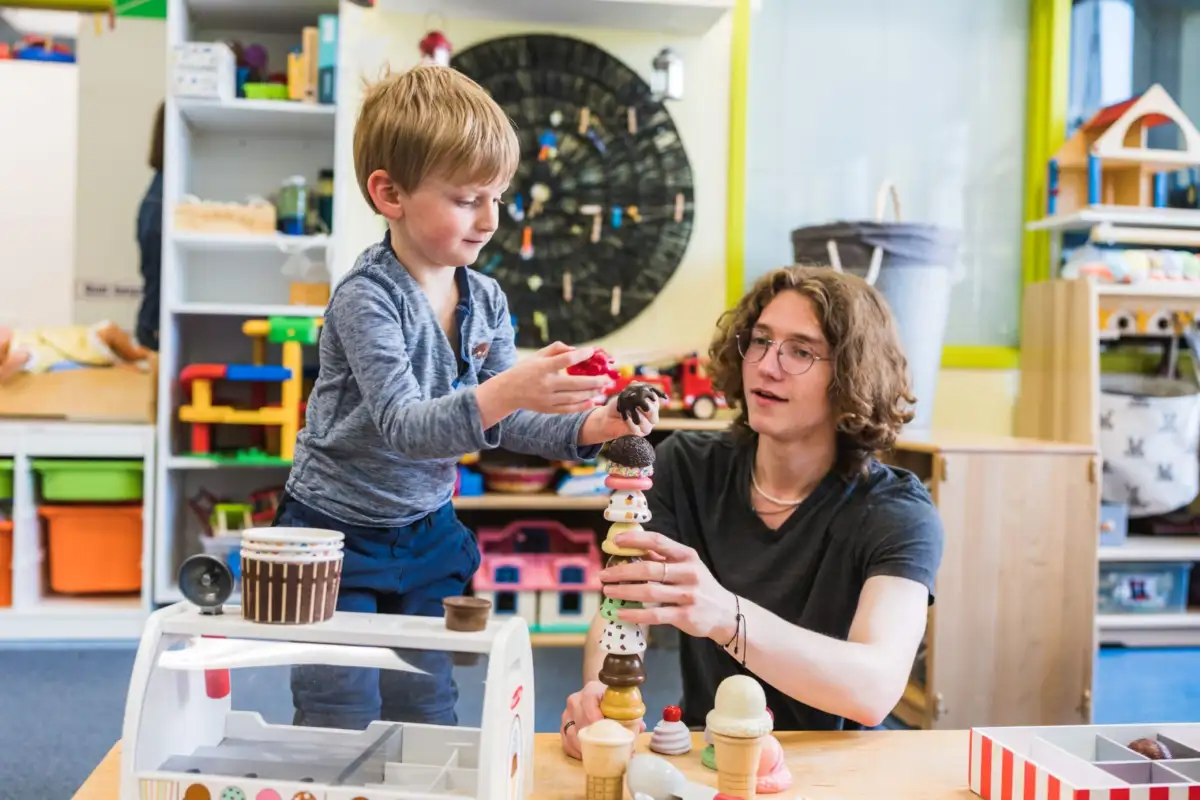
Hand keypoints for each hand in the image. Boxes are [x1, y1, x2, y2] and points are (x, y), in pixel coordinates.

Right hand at [478, 342, 612, 424]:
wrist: (507, 392)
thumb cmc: (525, 370)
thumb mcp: (537, 355)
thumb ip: (557, 349)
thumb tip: (576, 349)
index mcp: (542, 367)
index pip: (566, 360)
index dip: (581, 355)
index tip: (592, 351)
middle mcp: (545, 384)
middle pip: (575, 383)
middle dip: (595, 381)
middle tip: (608, 378)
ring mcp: (547, 399)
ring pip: (574, 398)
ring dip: (591, 394)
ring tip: (604, 389)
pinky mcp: (548, 409)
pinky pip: (569, 409)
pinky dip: (582, 406)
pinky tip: (593, 401)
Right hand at [561, 681, 645, 758]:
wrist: (597, 694)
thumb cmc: (612, 699)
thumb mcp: (622, 701)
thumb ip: (632, 714)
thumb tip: (640, 728)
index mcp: (590, 690)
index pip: (589, 704)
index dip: (596, 720)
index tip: (606, 734)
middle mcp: (575, 700)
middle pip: (581, 722)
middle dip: (593, 739)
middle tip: (606, 751)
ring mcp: (567, 713)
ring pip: (571, 734)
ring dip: (584, 748)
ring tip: (597, 756)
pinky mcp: (563, 725)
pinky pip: (566, 742)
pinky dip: (576, 751)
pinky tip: (586, 756)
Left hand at [578, 394, 655, 444]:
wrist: (607, 418)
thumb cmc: (618, 405)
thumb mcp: (625, 394)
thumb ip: (631, 389)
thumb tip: (634, 382)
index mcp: (651, 404)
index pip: (654, 399)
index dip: (646, 396)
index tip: (637, 394)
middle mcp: (651, 416)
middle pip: (653, 412)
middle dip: (642, 407)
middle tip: (633, 403)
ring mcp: (646, 426)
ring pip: (647, 422)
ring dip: (635, 415)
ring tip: (627, 411)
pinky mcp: (638, 434)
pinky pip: (636, 429)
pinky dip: (629, 422)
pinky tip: (624, 418)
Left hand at [599, 529, 737, 641]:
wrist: (725, 613)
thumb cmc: (699, 586)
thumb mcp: (687, 566)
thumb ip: (663, 557)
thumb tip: (632, 546)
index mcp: (687, 556)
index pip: (658, 541)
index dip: (635, 540)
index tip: (615, 542)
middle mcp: (689, 573)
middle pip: (649, 569)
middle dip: (622, 571)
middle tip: (603, 575)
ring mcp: (688, 595)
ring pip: (649, 592)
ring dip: (624, 591)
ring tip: (608, 591)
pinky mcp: (686, 616)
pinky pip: (655, 615)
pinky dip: (635, 614)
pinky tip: (621, 613)